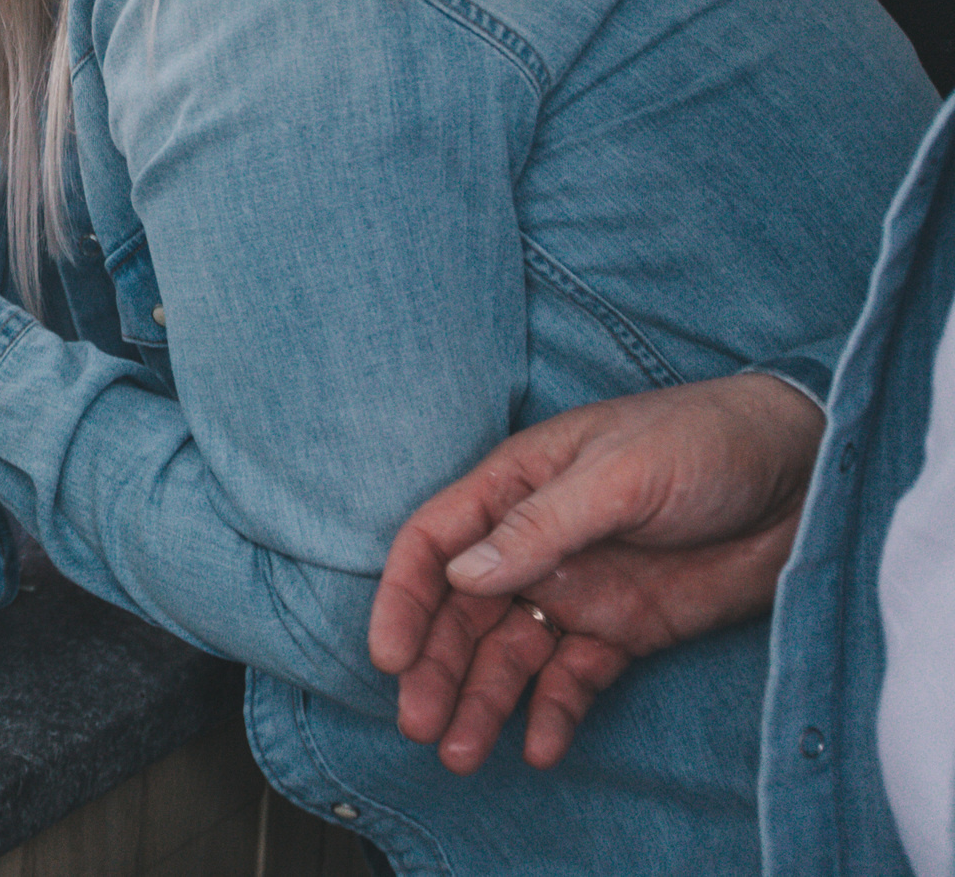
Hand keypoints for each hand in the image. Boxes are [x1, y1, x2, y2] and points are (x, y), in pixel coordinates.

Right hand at [367, 373, 824, 772]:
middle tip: (421, 726)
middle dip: (436, 670)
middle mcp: (533, 544)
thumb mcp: (619, 474)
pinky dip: (554, 712)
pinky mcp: (624, 630)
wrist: (804, 477)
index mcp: (515, 488)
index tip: (392, 658)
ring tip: (463, 754)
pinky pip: (575, 678)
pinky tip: (542, 748)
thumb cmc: (704, 441)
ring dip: (483, 701)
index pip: (434, 543)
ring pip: (510, 654)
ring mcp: (578, 589)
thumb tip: (463, 575)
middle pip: (462, 613)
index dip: (404, 600)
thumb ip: (540, 526)